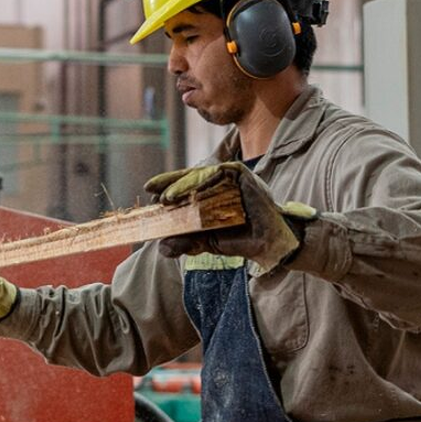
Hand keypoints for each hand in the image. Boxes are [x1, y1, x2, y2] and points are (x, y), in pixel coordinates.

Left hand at [143, 162, 316, 274]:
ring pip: (200, 176)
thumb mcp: (209, 242)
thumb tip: (162, 248)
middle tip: (152, 193)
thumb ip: (187, 242)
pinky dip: (203, 180)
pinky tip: (190, 189)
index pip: (185, 189)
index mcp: (210, 196)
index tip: (148, 192)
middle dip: (169, 185)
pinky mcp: (242, 175)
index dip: (167, 189)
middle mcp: (219, 184)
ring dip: (182, 186)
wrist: (272, 243)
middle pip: (189, 179)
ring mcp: (231, 178)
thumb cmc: (243, 239)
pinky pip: (218, 173)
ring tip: (166, 198)